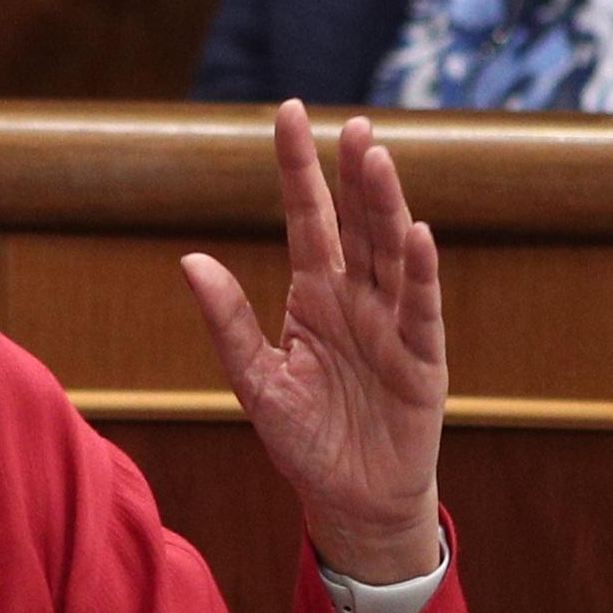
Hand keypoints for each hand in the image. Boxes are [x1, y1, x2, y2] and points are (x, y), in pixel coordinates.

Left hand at [178, 100, 446, 585]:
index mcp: (314, 295)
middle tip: (352, 126)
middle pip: (356, 224)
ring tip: (378, 159)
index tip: (290, 112)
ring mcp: (394, 324)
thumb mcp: (254, 381)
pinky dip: (422, 273)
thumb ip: (227, 322)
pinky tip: (419, 233)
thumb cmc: (305, 440)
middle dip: (353, 176)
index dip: (299, 169)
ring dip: (387, 207)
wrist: (350, 499)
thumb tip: (190, 260)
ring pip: (391, 253)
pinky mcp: (423, 359)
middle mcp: (357, 298)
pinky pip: (422, 309)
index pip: (307, 218)